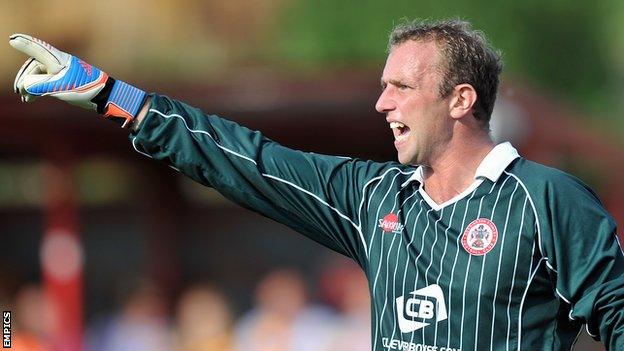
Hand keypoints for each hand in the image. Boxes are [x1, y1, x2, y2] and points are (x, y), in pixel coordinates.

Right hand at [9, 33, 146, 127]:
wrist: (105, 96)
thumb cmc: (86, 89)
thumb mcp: (60, 87)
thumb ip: (40, 85)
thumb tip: (25, 86)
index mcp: (59, 60)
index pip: (38, 50)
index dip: (25, 44)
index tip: (14, 40)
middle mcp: (59, 63)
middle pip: (35, 66)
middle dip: (25, 78)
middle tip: (19, 92)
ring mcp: (62, 72)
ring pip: (39, 75)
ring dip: (30, 86)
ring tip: (25, 98)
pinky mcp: (65, 81)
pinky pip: (46, 82)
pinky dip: (37, 89)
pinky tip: (31, 98)